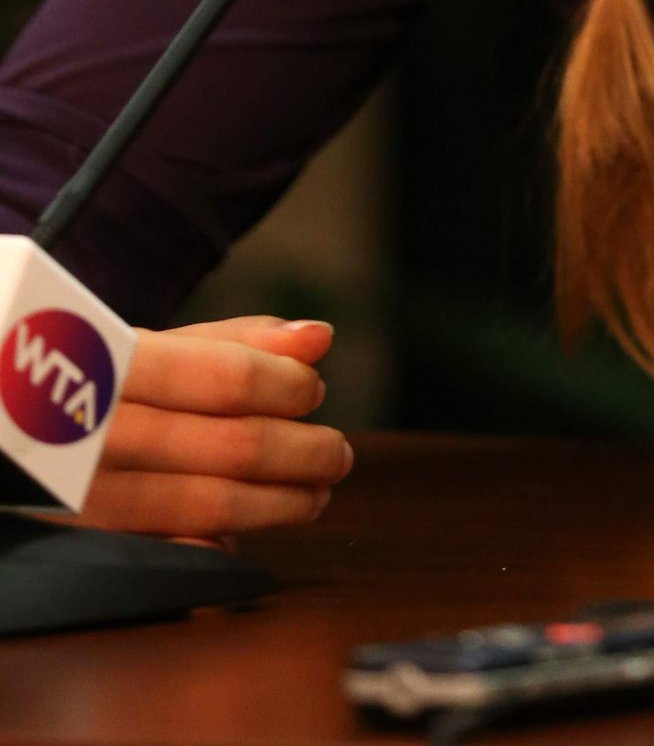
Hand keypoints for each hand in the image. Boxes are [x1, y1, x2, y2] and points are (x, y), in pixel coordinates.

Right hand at [81, 315, 353, 538]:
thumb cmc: (84, 372)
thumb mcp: (147, 343)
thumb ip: (233, 341)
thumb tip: (319, 338)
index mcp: (116, 363)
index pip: (226, 379)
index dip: (285, 388)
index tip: (316, 392)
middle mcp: (101, 429)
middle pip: (229, 445)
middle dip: (301, 452)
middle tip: (338, 454)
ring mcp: (89, 491)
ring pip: (206, 503)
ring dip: (278, 502)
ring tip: (314, 492)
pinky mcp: (83, 536)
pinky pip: (165, 548)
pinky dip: (216, 540)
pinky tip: (246, 532)